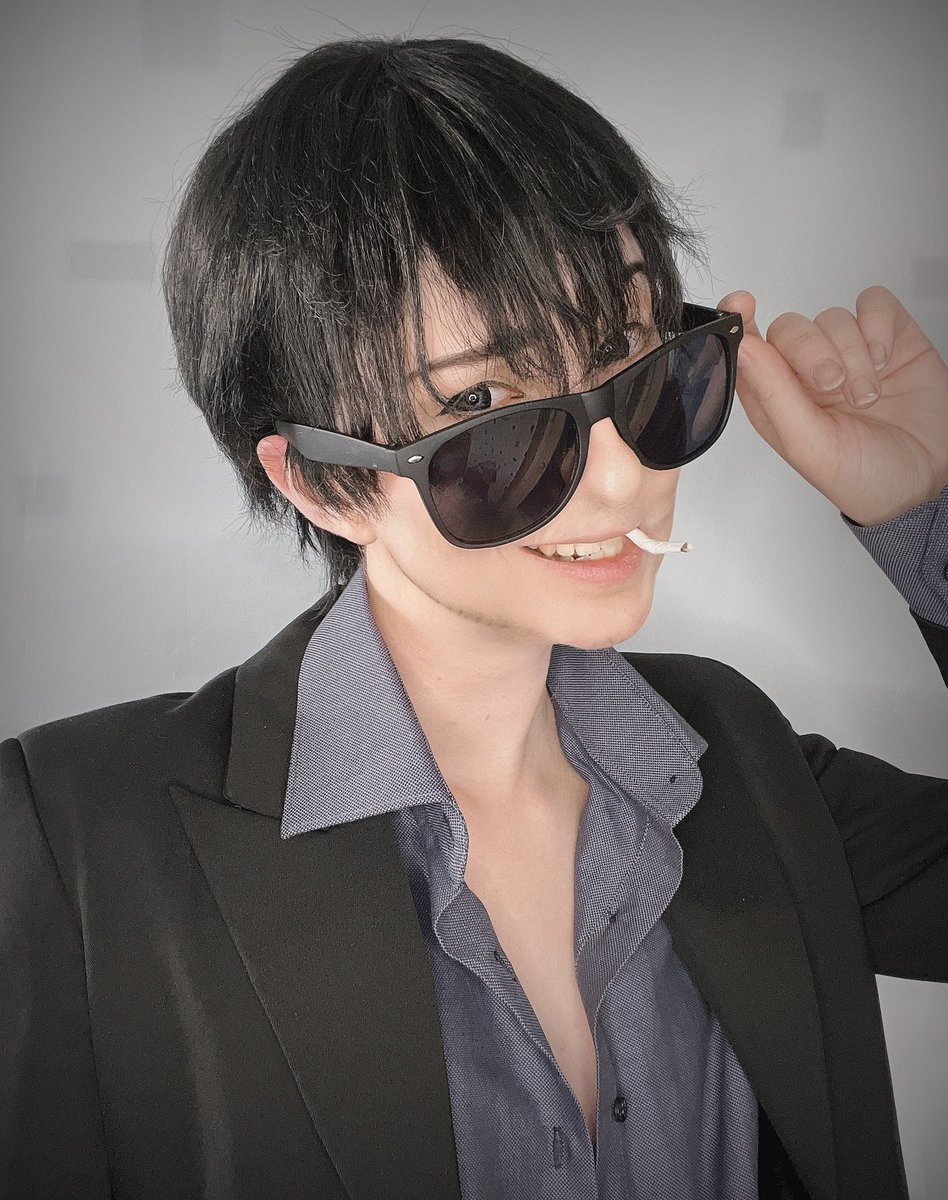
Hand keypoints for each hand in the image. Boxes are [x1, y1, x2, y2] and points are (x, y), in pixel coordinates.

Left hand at [717, 286, 947, 525]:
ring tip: (867, 394)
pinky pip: (874, 304)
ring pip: (834, 317)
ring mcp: (848, 352)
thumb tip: (742, 348)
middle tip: (834, 385)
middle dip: (813, 352)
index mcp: (776, 398)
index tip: (742, 304)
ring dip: (853, 354)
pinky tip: (883, 360)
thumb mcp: (808, 444)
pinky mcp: (888, 337)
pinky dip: (878, 327)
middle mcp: (807, 373)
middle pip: (791, 328)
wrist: (927, 482)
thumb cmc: (863, 477)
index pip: (747, 349)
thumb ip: (772, 393)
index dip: (739, 321)